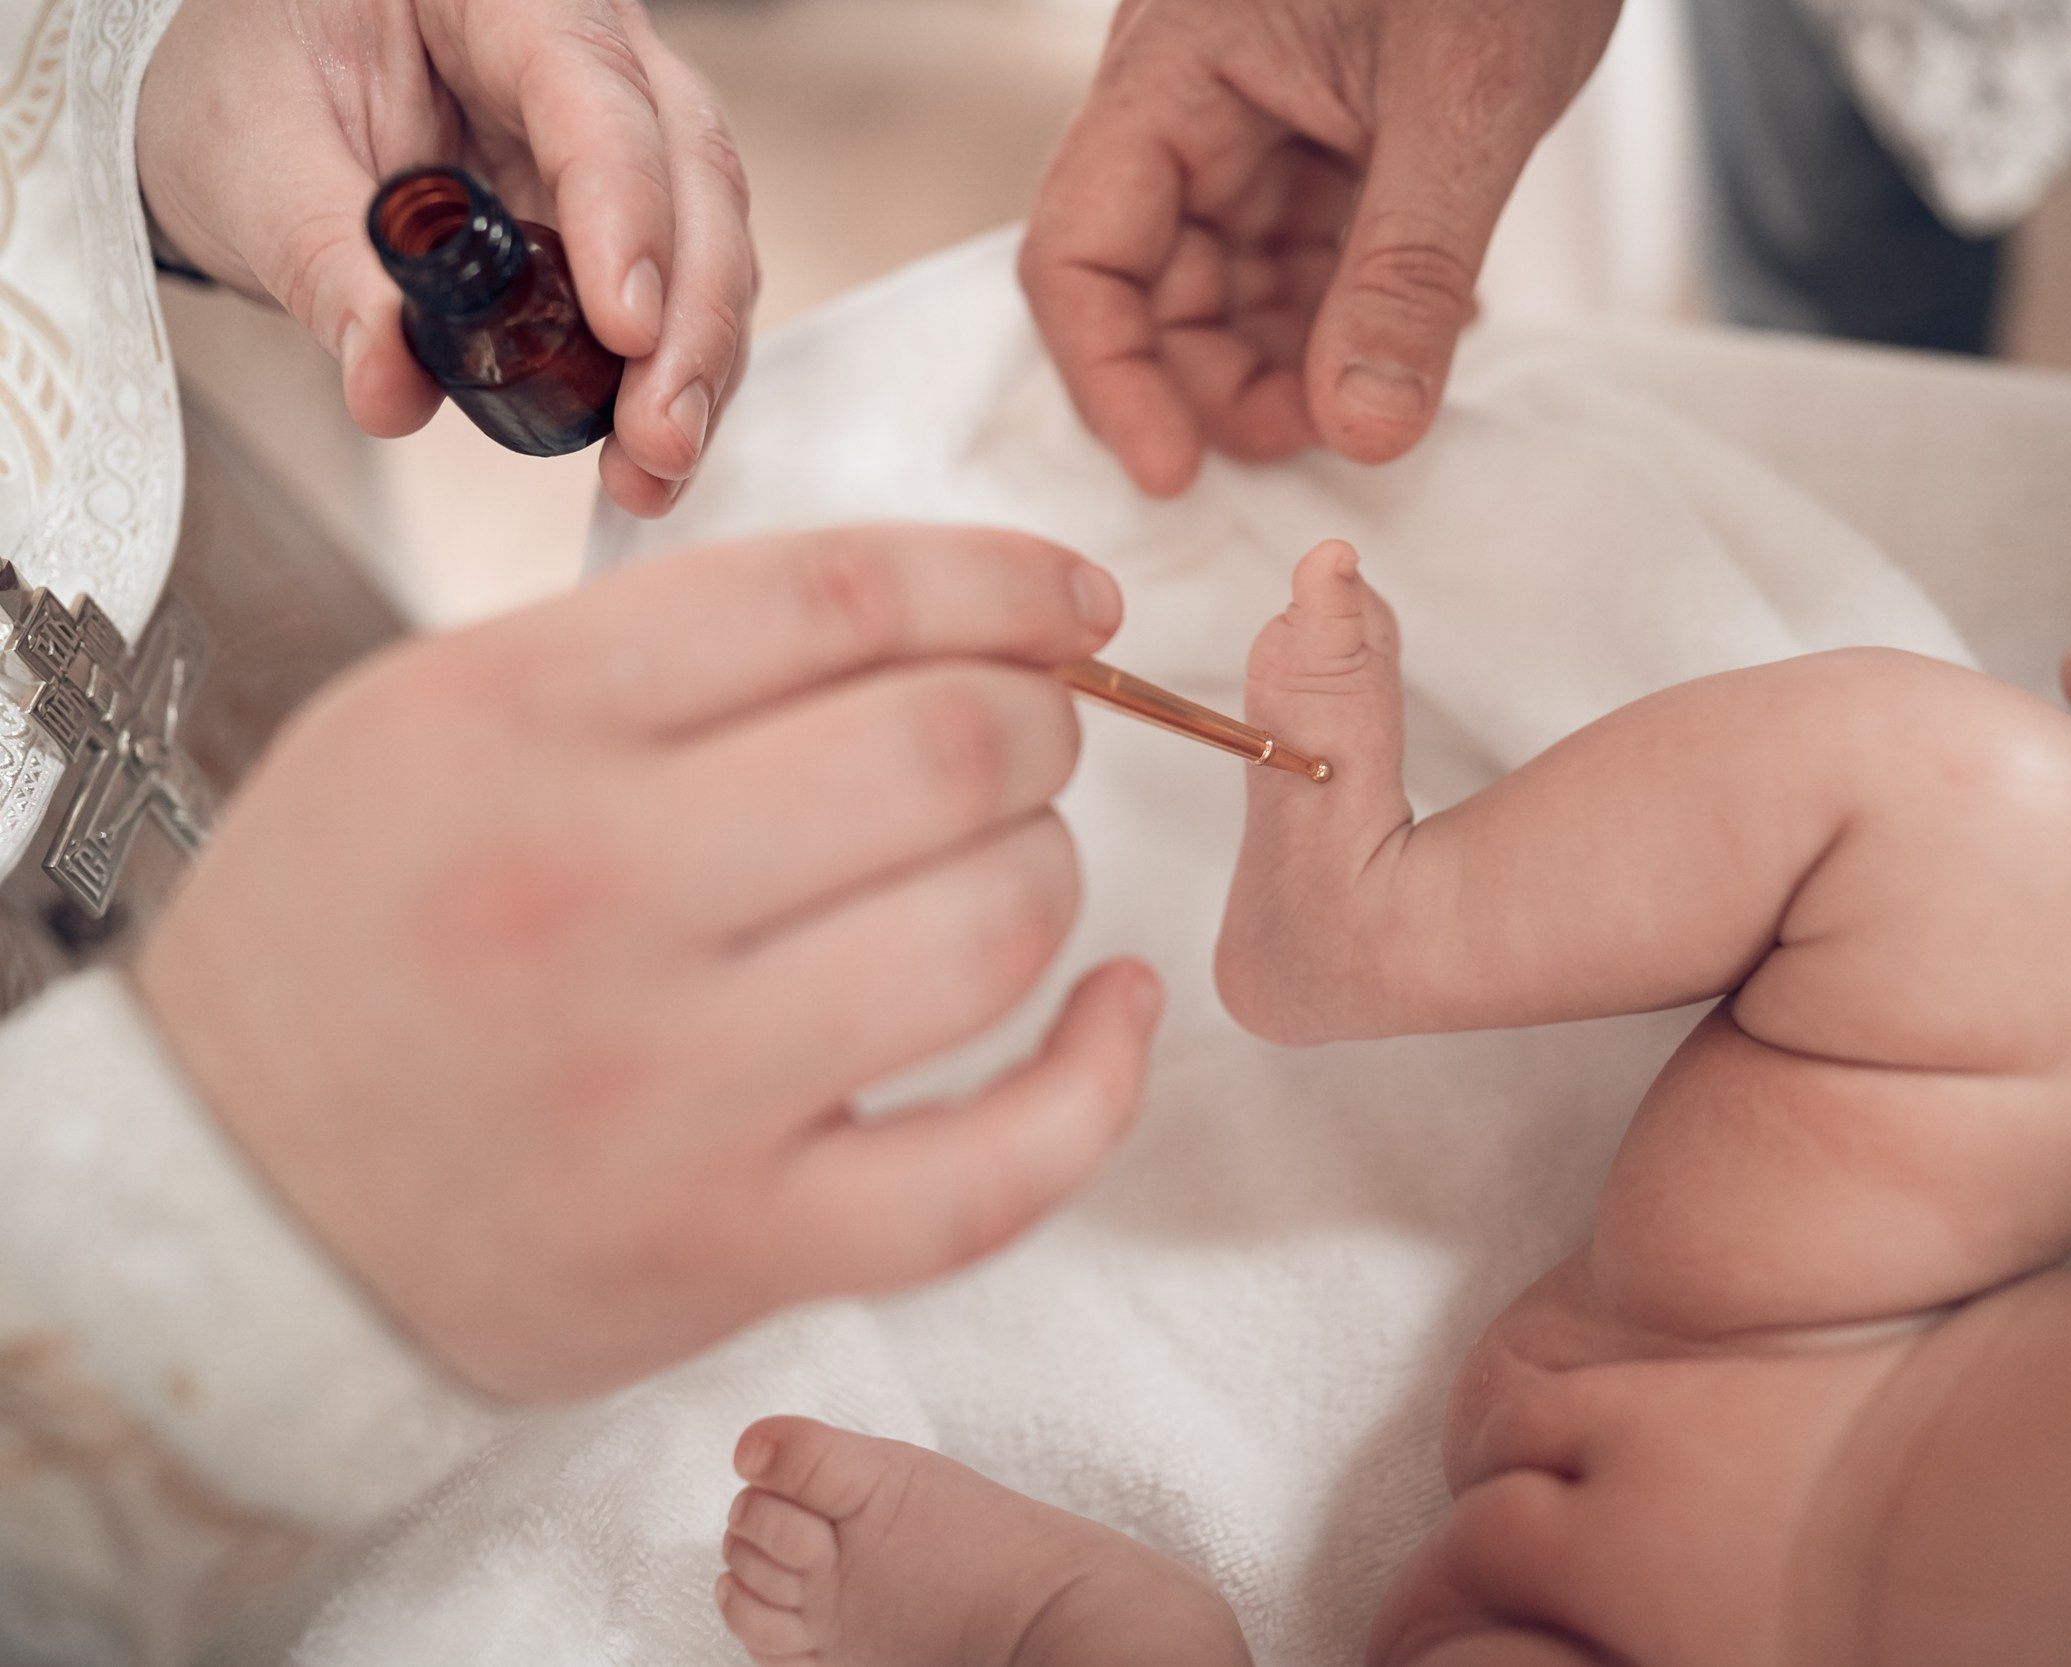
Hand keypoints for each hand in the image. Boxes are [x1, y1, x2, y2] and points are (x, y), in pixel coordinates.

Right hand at [133, 527, 1160, 1399]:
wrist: (222, 1206)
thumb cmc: (347, 943)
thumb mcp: (432, 721)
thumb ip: (660, 651)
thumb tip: (939, 614)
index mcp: (512, 720)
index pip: (839, 596)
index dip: (1005, 581)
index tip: (1076, 601)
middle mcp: (589, 888)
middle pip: (948, 749)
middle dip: (1043, 723)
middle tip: (1031, 738)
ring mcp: (665, 1086)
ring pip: (991, 930)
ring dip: (1053, 875)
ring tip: (1011, 868)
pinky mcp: (730, 1244)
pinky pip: (992, 1170)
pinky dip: (1095, 1082)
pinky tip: (1112, 1013)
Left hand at [136, 0, 755, 516]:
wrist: (260, 109)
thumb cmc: (254, 90)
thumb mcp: (254, 162)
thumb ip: (324, 265)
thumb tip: (390, 387)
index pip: (593, 90)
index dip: (623, 209)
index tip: (623, 329)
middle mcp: (591, 51)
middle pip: (690, 173)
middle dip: (689, 320)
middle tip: (657, 436)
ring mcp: (628, 132)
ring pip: (710, 241)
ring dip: (693, 367)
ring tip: (651, 467)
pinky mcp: (632, 214)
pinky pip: (683, 292)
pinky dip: (672, 378)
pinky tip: (648, 452)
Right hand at [1020, 0, 1620, 496]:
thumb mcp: (1465, 104)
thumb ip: (1405, 273)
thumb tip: (1363, 433)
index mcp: (1176, 67)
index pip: (1080, 251)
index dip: (1115, 378)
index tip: (1179, 474)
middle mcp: (1194, 98)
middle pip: (1152, 284)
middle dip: (1222, 380)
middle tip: (1323, 440)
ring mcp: (1259, 116)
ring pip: (1234, 280)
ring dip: (1296, 358)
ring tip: (1388, 393)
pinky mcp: (1326, 130)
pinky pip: (1309, 250)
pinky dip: (1357, 308)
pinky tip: (1433, 327)